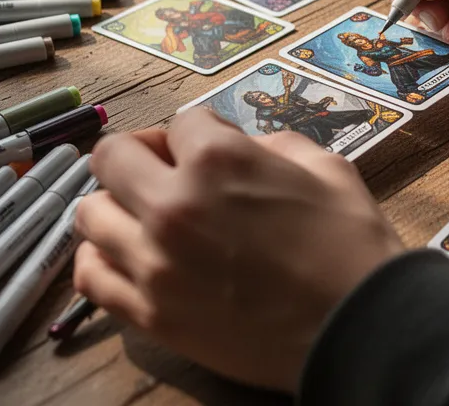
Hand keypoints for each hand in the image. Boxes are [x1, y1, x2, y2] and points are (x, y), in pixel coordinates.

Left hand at [73, 111, 403, 391]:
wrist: (358, 328)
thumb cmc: (350, 243)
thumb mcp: (325, 167)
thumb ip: (271, 145)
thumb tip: (242, 147)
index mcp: (219, 159)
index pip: (182, 121)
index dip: (202, 132)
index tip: (216, 151)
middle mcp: (173, 204)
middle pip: (112, 156)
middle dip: (141, 155)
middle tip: (168, 171)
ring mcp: (155, 263)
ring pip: (90, 214)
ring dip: (117, 205)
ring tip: (146, 217)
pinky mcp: (151, 314)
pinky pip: (91, 277)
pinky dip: (101, 260)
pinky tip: (128, 256)